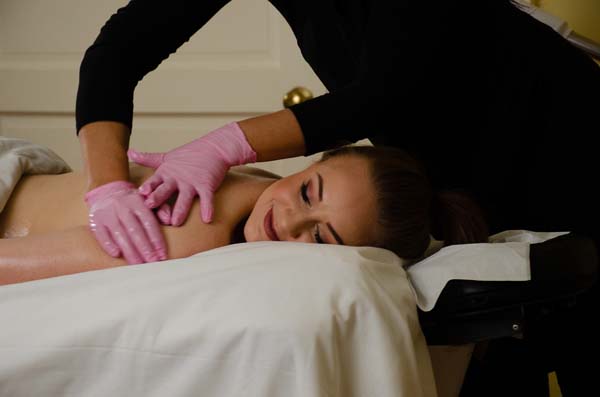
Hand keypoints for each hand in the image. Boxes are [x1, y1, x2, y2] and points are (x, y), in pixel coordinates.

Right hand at [85, 181, 166, 263]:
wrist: (106, 191)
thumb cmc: (131, 202)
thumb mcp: (147, 200)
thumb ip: (161, 209)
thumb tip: (169, 220)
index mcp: (138, 203)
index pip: (149, 223)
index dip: (156, 240)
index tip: (162, 255)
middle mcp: (123, 207)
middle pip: (135, 230)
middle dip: (145, 248)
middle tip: (153, 262)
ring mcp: (108, 214)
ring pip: (120, 235)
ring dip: (130, 252)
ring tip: (138, 265)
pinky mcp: (95, 220)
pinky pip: (101, 234)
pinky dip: (108, 244)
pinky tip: (117, 255)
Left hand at [127, 122, 255, 225]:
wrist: (214, 148)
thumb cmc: (190, 154)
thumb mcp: (166, 157)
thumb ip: (148, 158)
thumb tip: (129, 152)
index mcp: (166, 173)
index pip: (153, 182)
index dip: (147, 188)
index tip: (139, 195)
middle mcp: (177, 178)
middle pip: (165, 189)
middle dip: (157, 197)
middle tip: (150, 206)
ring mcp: (192, 182)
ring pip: (184, 197)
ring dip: (180, 210)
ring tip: (176, 222)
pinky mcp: (207, 184)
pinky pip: (207, 198)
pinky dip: (208, 208)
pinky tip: (207, 219)